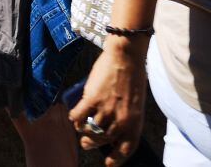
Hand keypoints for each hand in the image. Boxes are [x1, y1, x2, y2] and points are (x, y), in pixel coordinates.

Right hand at [69, 38, 149, 165]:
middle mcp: (120, 120)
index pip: (125, 150)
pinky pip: (78, 117)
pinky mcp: (92, 99)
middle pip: (102, 142)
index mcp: (135, 122)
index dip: (115, 160)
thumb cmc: (133, 76)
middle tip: (86, 142)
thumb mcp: (136, 103)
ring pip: (89, 131)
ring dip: (82, 131)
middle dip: (92, 144)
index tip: (107, 162)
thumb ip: (127, 118)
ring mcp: (106, 110)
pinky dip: (74, 118)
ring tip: (80, 127)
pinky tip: (75, 115)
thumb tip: (114, 129)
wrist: (126, 55)